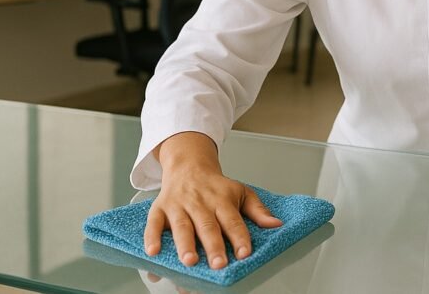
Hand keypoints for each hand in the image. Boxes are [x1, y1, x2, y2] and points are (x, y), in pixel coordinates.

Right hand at [144, 132, 282, 268]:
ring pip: (182, 226)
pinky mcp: (160, 209)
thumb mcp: (241, 192)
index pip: (233, 220)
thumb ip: (257, 210)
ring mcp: (179, 206)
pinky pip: (153, 223)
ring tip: (190, 261)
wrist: (189, 166)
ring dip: (185, 244)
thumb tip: (276, 224)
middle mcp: (200, 203)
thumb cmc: (216, 186)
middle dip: (213, 245)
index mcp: (222, 200)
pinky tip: (153, 253)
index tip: (245, 252)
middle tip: (219, 263)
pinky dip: (151, 238)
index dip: (239, 236)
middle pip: (208, 226)